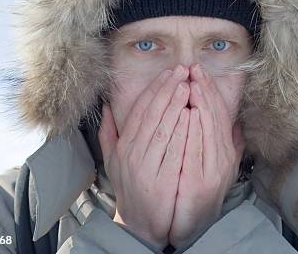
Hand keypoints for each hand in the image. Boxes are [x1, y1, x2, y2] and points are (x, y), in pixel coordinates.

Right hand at [98, 65, 190, 249]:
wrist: (139, 225)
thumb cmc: (130, 188)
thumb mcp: (113, 159)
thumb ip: (109, 132)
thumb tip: (107, 105)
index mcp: (124, 146)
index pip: (140, 111)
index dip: (154, 90)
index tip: (169, 73)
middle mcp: (132, 154)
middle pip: (151, 116)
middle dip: (167, 90)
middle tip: (182, 72)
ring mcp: (145, 168)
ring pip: (161, 130)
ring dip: (175, 106)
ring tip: (187, 87)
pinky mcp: (160, 181)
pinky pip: (172, 152)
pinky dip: (181, 132)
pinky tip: (190, 116)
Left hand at [168, 63, 245, 248]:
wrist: (185, 227)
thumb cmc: (196, 195)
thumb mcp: (216, 167)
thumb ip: (224, 144)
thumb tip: (232, 121)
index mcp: (225, 152)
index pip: (218, 114)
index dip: (209, 91)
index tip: (198, 72)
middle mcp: (224, 159)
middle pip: (215, 116)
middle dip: (204, 90)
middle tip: (193, 70)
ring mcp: (214, 170)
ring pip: (209, 128)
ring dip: (200, 104)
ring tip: (191, 83)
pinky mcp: (202, 182)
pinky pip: (199, 149)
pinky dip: (195, 128)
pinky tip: (190, 112)